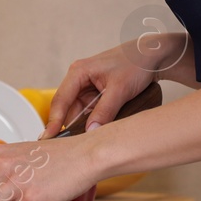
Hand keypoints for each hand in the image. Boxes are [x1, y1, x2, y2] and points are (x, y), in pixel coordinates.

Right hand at [42, 37, 167, 137]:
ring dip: (85, 124)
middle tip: (75, 144)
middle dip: (72, 126)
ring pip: (79, 112)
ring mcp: (87, 86)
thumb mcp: (120, 89)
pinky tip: (100, 128)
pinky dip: (94, 120)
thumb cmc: (135, 63)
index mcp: (78, 72)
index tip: (49, 138)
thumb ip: (105, 111)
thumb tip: (90, 132)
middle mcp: (79, 79)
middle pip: (68, 108)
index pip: (60, 100)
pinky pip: (90, 111)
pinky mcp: (96, 92)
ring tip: (91, 137)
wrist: (152, 56)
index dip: (54, 121)